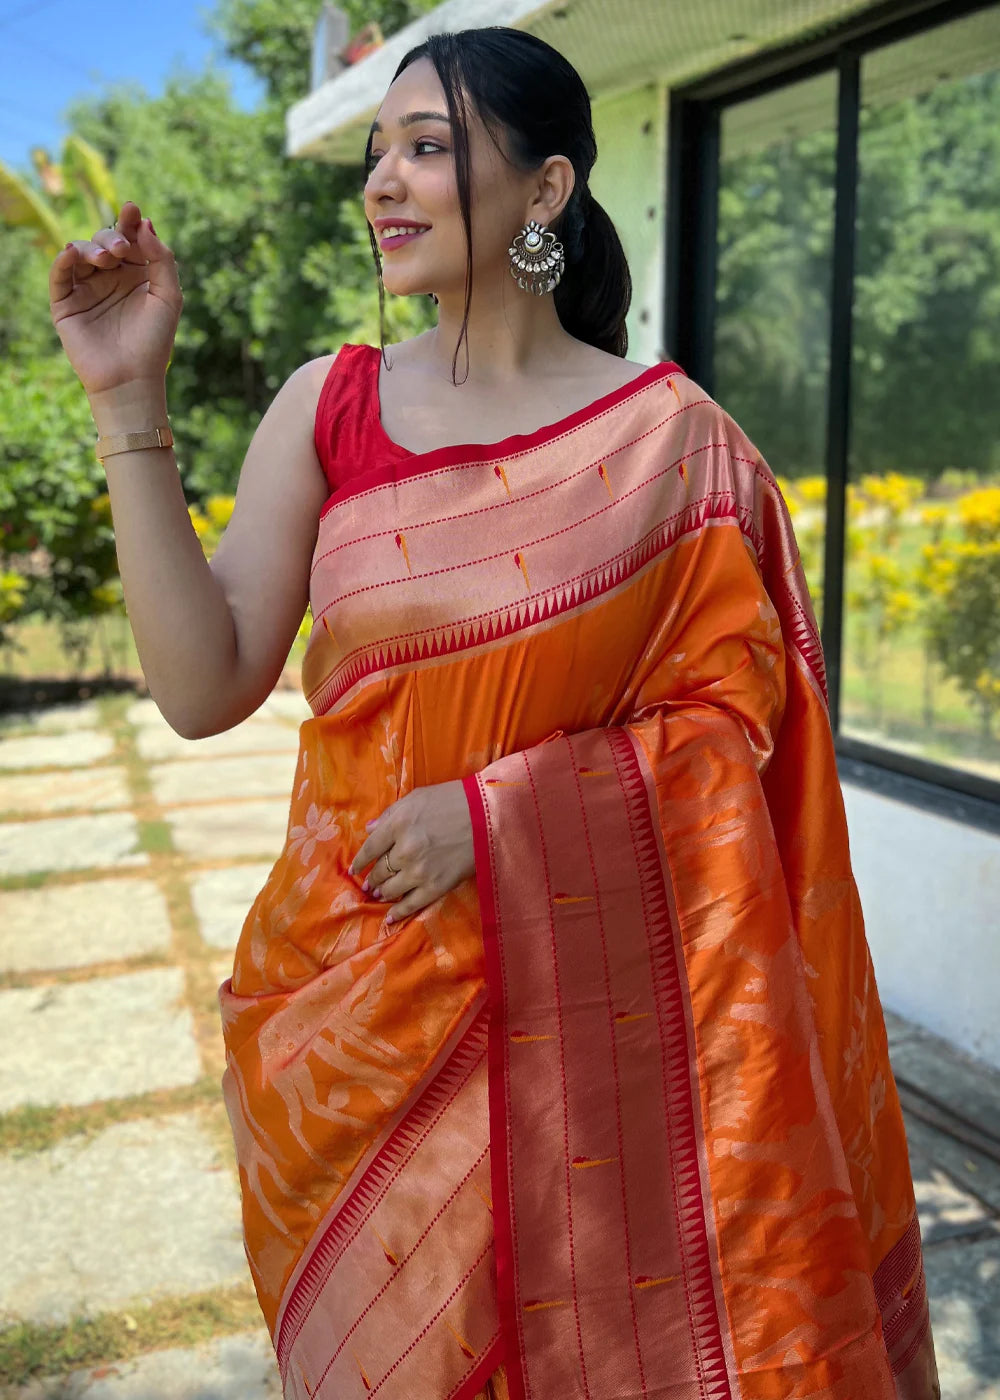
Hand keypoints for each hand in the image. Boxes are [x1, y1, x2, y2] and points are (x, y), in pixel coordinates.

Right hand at [48, 201, 183, 396]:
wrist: (131, 378)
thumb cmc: (154, 341)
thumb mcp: (169, 296)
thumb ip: (162, 259)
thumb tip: (146, 223)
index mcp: (137, 275)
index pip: (131, 239)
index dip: (130, 222)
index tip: (132, 209)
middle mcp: (111, 278)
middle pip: (105, 241)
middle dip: (113, 237)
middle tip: (122, 251)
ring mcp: (87, 289)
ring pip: (82, 253)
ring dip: (92, 248)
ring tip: (106, 260)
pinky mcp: (66, 303)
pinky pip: (60, 275)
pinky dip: (64, 260)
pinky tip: (72, 253)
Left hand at [348, 780, 475, 924]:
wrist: (489, 816)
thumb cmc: (453, 800)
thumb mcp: (417, 797)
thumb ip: (391, 814)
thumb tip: (370, 829)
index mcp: (398, 824)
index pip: (370, 847)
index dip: (360, 860)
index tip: (354, 868)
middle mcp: (405, 849)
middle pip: (380, 870)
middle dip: (372, 878)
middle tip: (369, 883)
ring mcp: (420, 870)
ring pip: (391, 889)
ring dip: (382, 893)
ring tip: (379, 894)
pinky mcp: (436, 886)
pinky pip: (411, 903)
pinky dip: (398, 912)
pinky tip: (390, 917)